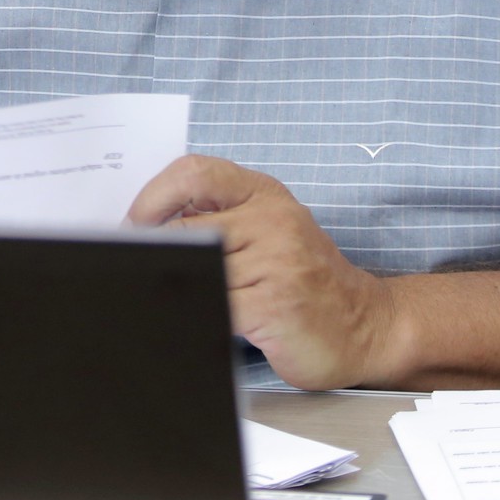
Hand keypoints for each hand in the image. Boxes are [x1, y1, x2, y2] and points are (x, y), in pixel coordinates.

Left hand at [127, 156, 399, 389]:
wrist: (366, 326)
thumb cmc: (305, 281)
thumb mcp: (268, 233)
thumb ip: (219, 221)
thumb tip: (142, 230)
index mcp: (264, 195)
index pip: (194, 173)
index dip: (152, 198)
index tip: (133, 226)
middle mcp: (272, 220)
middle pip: (183, 228)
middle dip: (153, 255)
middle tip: (137, 272)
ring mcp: (275, 262)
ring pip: (193, 269)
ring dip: (175, 289)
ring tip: (174, 299)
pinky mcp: (273, 305)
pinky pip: (212, 306)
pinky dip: (195, 314)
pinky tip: (199, 321)